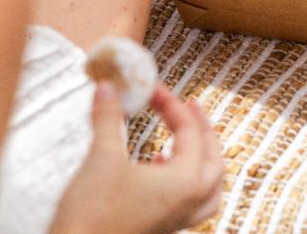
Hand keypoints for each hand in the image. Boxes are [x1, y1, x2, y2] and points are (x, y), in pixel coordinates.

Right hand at [51, 83, 223, 233]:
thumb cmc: (92, 213)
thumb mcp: (101, 157)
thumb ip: (108, 118)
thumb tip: (107, 88)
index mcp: (185, 182)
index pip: (189, 132)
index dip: (171, 104)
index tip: (152, 90)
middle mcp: (189, 203)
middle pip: (214, 159)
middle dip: (203, 129)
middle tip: (188, 106)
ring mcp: (177, 220)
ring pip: (209, 187)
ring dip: (203, 159)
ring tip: (186, 140)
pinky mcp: (161, 228)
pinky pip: (190, 204)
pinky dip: (186, 182)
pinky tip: (158, 167)